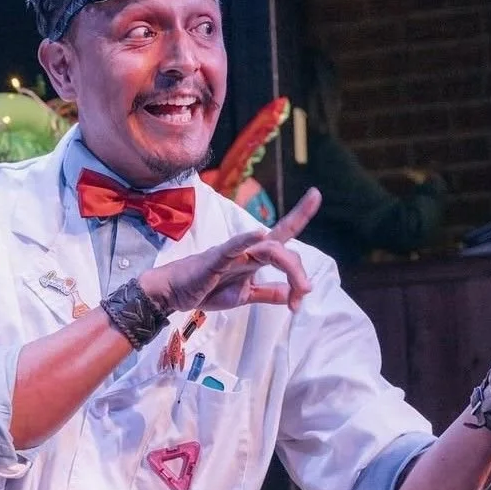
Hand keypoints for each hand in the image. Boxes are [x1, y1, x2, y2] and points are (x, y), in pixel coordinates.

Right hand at [141, 188, 321, 314]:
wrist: (174, 293)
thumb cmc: (206, 288)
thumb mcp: (244, 296)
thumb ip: (267, 294)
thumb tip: (290, 295)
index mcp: (255, 258)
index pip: (283, 239)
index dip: (299, 215)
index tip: (316, 193)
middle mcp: (248, 250)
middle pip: (282, 250)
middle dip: (299, 272)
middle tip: (305, 295)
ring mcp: (233, 253)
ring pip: (268, 250)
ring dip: (290, 269)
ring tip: (301, 291)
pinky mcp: (216, 259)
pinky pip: (233, 247)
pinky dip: (247, 239)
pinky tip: (260, 233)